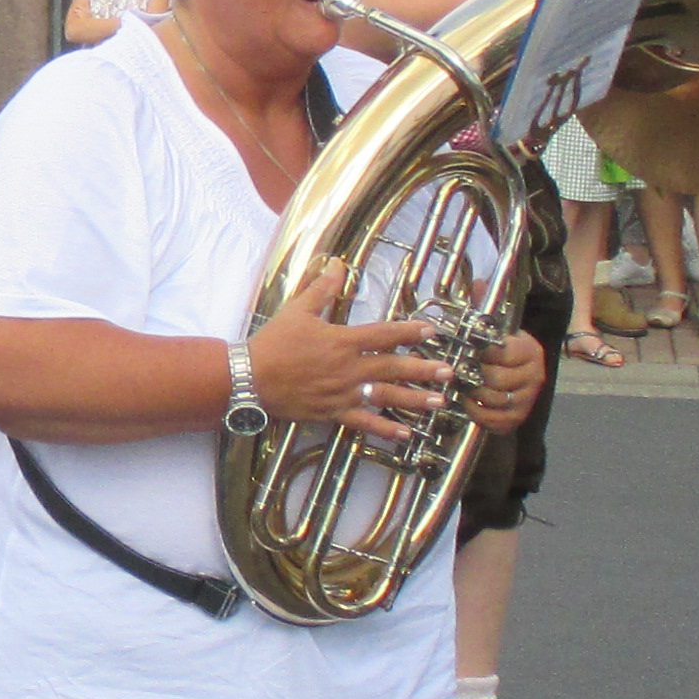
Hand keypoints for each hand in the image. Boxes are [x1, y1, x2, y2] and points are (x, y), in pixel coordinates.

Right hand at [246, 262, 446, 444]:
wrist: (249, 378)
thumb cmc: (273, 342)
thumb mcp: (298, 309)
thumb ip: (322, 288)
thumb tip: (338, 264)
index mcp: (343, 341)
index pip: (384, 334)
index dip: (409, 332)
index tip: (431, 331)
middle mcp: (349, 368)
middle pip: (393, 367)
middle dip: (424, 369)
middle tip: (449, 372)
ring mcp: (342, 393)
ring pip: (385, 397)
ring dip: (414, 399)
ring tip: (438, 402)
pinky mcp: (333, 412)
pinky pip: (364, 423)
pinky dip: (385, 429)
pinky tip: (405, 434)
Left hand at [467, 327, 550, 431]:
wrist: (517, 368)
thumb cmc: (503, 349)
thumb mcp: (501, 335)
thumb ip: (489, 336)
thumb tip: (469, 338)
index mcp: (530, 351)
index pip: (504, 354)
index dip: (483, 353)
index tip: (470, 351)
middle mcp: (535, 376)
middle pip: (497, 379)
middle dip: (475, 375)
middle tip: (460, 372)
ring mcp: (528, 398)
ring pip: (495, 400)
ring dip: (473, 395)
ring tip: (461, 387)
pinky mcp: (519, 417)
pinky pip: (495, 420)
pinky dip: (477, 414)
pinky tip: (469, 404)